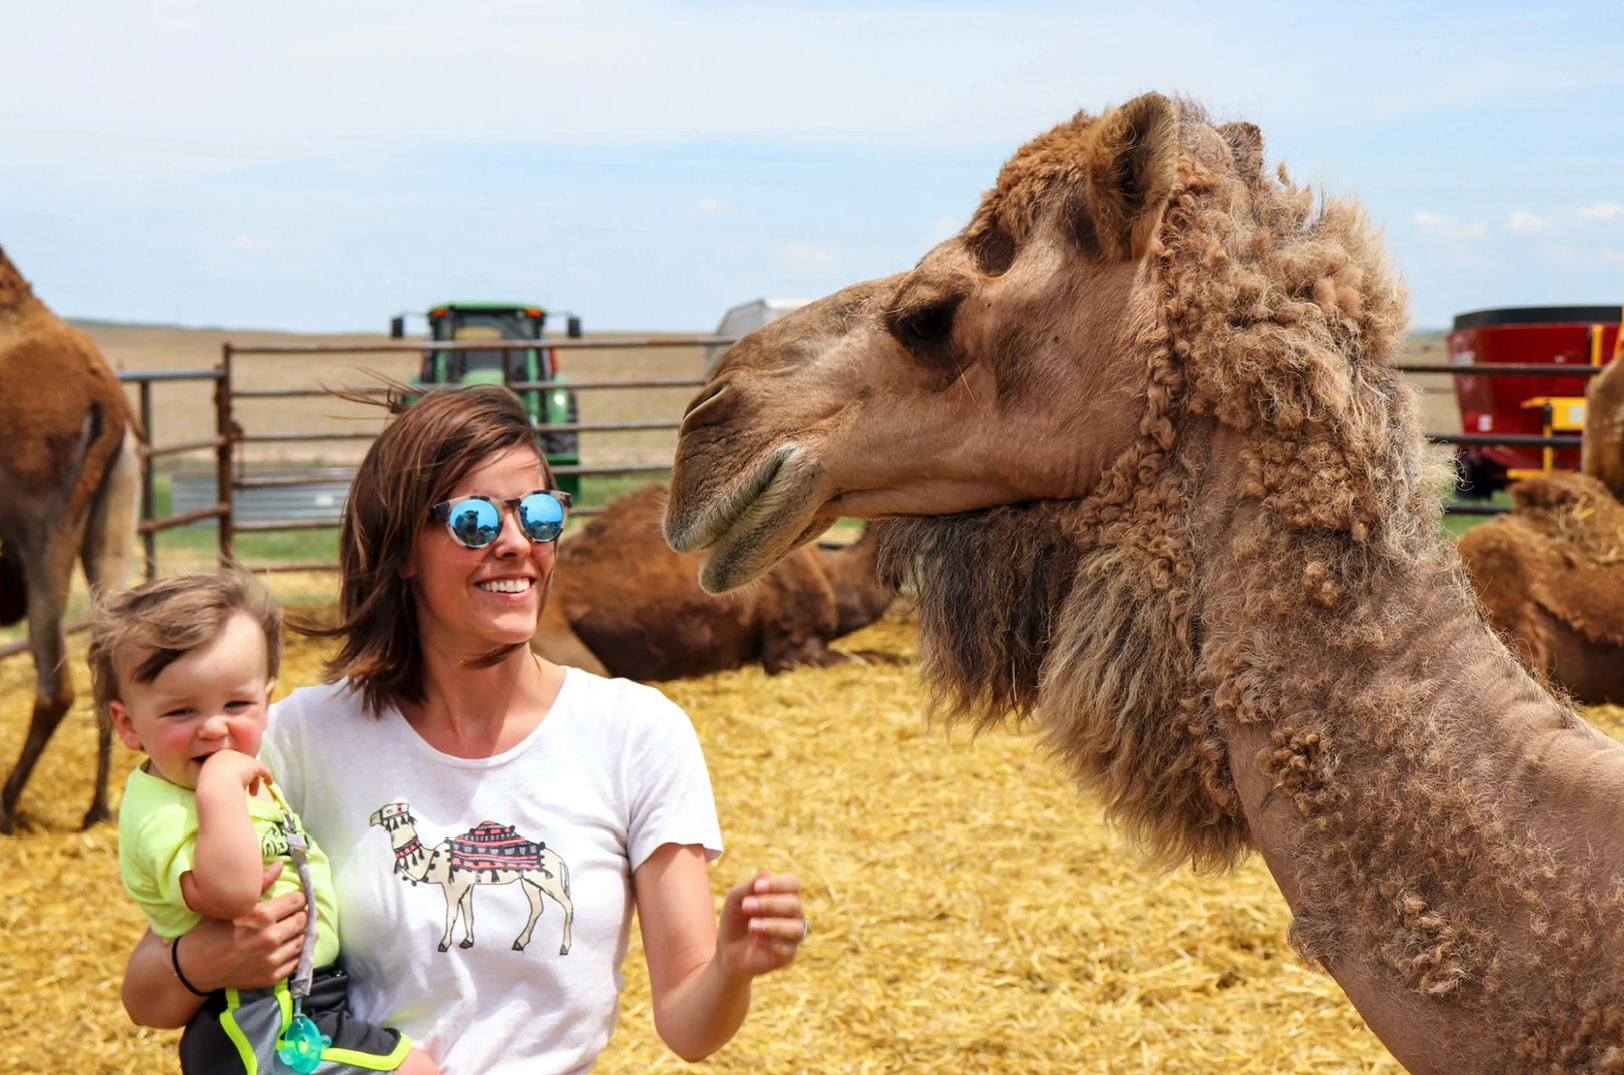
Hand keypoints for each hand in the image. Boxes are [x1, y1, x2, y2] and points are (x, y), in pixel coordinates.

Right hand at [176, 863, 306, 990]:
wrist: (192, 968)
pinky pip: (297, 961)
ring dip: (303, 933)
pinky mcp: (271, 977)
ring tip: (295, 929)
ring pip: (304, 940)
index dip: (298, 898)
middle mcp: (270, 938)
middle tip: (296, 913)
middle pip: (303, 920)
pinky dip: (297, 952)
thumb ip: (259, 884)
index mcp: (261, 915)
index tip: (295, 899)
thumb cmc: (209, 931)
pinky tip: (289, 946)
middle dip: (302, 914)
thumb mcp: (230, 904)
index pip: (297, 901)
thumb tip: (280, 866)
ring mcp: (272, 960)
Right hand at [198, 749, 273, 796]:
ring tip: (253, 794)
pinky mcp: (254, 764)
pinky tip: (270, 783)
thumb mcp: (208, 784)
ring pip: (251, 769)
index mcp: (214, 758)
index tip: (233, 786)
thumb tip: (222, 787)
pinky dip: (267, 776)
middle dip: (243, 778)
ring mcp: (241, 758)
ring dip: (253, 782)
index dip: (231, 776)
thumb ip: (216, 782)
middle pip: (239, 766)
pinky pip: (263, 770)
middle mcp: (228, 754)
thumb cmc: (209, 790)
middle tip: (244, 791)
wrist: (216, 787)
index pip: (227, 765)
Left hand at [716, 870, 803, 977]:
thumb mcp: (735, 900)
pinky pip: (788, 949)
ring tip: (751, 926)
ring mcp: (793, 935)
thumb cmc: (735, 919)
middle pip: (794, 904)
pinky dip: (772, 944)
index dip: (778, 884)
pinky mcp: (788, 955)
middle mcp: (793, 914)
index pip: (793, 883)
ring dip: (772, 925)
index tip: (757, 888)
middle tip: (746, 907)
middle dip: (770, 904)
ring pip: (796, 928)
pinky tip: (757, 942)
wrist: (727, 950)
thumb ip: (749, 887)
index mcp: (784, 895)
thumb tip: (766, 874)